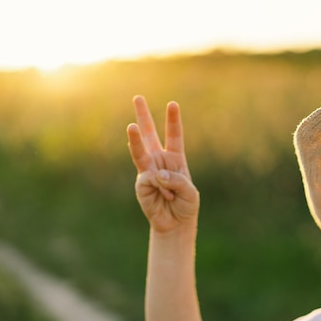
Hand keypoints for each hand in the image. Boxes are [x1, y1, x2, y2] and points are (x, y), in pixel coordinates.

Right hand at [127, 96, 198, 232]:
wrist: (175, 223)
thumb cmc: (185, 205)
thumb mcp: (190, 191)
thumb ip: (176, 180)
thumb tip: (156, 174)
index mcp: (175, 158)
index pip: (174, 135)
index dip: (173, 120)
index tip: (173, 104)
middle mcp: (160, 160)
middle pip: (150, 134)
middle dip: (143, 116)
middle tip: (137, 97)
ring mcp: (148, 170)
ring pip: (139, 151)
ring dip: (135, 140)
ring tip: (130, 127)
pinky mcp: (142, 184)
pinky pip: (150, 179)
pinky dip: (161, 187)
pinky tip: (165, 197)